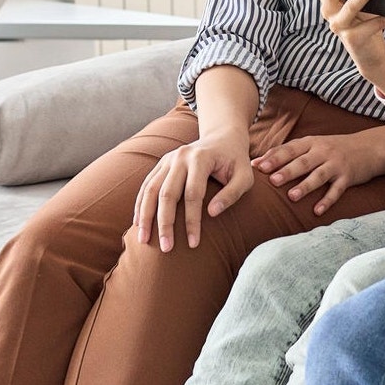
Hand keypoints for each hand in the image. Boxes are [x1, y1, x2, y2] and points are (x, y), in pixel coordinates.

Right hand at [134, 128, 252, 251]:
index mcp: (201, 158)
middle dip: (165, 223)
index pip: (193, 194)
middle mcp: (181, 156)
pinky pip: (146, 186)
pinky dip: (140, 205)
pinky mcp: (161, 164)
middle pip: (167, 193)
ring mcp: (168, 159)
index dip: (192, 220)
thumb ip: (232, 193)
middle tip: (166, 248)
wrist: (223, 137)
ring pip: (150, 190)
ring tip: (144, 241)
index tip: (194, 243)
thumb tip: (212, 213)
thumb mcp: (245, 175)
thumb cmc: (236, 161)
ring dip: (145, 216)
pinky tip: (139, 224)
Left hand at [252, 132, 379, 215]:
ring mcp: (337, 164)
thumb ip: (287, 152)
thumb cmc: (333, 148)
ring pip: (319, 175)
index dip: (275, 157)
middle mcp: (324, 151)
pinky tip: (317, 211)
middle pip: (303, 162)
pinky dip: (327, 200)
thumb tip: (255, 163)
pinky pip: (337, 190)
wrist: (369, 147)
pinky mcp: (348, 177)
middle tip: (273, 181)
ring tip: (292, 197)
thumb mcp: (312, 144)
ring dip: (305, 186)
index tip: (259, 166)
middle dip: (288, 171)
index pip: (290, 149)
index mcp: (311, 142)